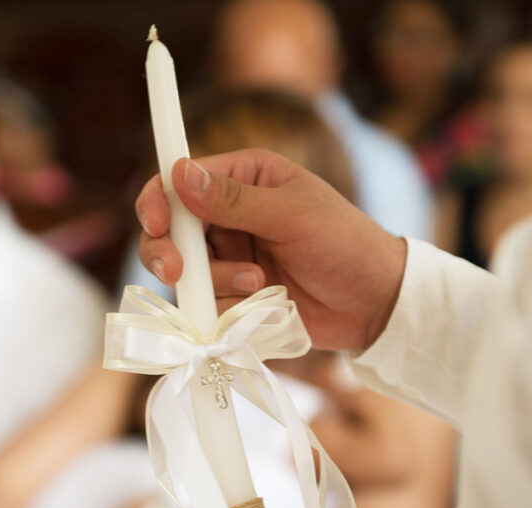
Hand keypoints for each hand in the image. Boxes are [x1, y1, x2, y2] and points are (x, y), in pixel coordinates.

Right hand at [137, 150, 406, 350]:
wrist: (375, 304)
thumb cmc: (345, 243)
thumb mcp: (292, 215)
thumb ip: (234, 200)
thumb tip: (180, 174)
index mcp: (244, 177)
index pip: (181, 180)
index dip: (158, 201)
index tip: (156, 224)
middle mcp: (230, 214)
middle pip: (170, 231)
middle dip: (170, 253)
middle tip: (178, 272)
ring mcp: (231, 256)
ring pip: (187, 272)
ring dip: (213, 282)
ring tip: (257, 283)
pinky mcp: (236, 294)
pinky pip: (208, 303)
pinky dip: (226, 307)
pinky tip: (263, 303)